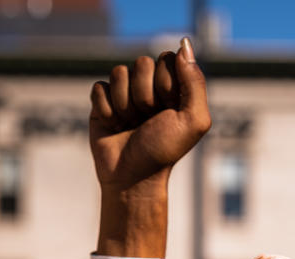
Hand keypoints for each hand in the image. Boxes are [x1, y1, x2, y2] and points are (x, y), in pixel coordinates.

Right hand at [89, 39, 210, 195]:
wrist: (133, 178)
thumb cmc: (164, 151)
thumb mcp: (193, 120)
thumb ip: (195, 82)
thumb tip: (184, 44)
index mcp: (174, 89)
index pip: (167, 59)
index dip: (166, 83)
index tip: (169, 108)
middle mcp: (150, 88)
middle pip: (142, 62)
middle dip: (145, 94)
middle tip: (148, 119)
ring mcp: (125, 93)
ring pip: (119, 73)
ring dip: (126, 104)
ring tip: (131, 124)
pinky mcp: (103, 102)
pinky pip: (99, 88)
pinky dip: (107, 109)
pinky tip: (114, 125)